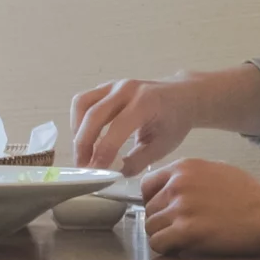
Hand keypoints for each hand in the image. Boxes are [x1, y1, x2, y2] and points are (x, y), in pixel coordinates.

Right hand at [71, 76, 200, 174]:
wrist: (182, 96)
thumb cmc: (174, 120)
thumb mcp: (162, 146)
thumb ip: (137, 161)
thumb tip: (113, 173)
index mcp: (145, 103)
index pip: (116, 129)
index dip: (102, 153)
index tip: (95, 172)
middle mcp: (126, 89)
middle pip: (93, 115)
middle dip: (83, 144)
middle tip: (83, 167)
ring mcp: (113, 85)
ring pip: (82, 104)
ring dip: (77, 131)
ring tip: (82, 153)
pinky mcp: (105, 87)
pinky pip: (83, 102)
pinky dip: (79, 121)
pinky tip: (85, 138)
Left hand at [140, 159, 259, 255]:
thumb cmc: (249, 194)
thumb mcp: (215, 171)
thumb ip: (189, 178)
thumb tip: (170, 190)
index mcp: (183, 168)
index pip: (146, 185)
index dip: (153, 201)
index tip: (164, 211)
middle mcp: (177, 185)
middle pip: (148, 209)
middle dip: (161, 221)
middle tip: (179, 229)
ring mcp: (181, 208)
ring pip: (150, 227)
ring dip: (164, 236)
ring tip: (183, 240)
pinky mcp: (186, 231)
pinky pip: (159, 243)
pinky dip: (168, 249)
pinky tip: (183, 248)